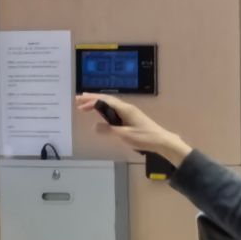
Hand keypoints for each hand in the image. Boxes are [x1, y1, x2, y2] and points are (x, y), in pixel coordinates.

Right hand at [75, 94, 192, 161]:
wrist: (162, 141)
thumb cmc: (144, 137)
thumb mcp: (125, 135)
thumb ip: (109, 130)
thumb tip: (94, 127)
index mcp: (125, 109)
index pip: (105, 101)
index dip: (91, 101)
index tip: (80, 105)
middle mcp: (126, 108)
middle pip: (106, 100)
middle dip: (92, 98)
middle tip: (78, 99)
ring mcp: (129, 112)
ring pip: (110, 103)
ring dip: (97, 102)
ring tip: (85, 103)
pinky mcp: (131, 117)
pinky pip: (113, 109)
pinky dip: (104, 108)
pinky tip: (101, 112)